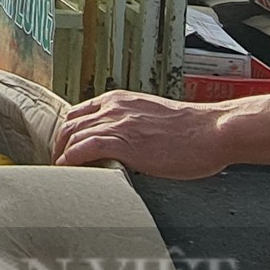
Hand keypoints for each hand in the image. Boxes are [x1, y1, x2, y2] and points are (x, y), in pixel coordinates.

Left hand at [53, 90, 229, 178]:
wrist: (212, 131)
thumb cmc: (192, 130)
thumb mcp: (153, 117)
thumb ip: (133, 124)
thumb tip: (124, 143)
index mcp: (121, 100)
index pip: (79, 112)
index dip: (68, 130)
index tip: (65, 145)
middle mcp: (114, 108)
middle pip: (71, 123)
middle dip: (60, 143)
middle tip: (57, 161)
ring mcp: (118, 123)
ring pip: (74, 134)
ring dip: (62, 153)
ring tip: (60, 170)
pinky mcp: (125, 142)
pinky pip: (86, 148)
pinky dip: (72, 158)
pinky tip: (67, 168)